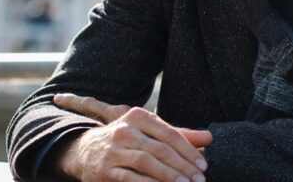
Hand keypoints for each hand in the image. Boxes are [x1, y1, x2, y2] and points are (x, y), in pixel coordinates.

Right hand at [53, 94, 211, 181]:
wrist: (83, 151)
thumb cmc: (126, 141)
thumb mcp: (149, 132)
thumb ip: (179, 135)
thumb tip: (209, 138)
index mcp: (138, 117)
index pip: (170, 134)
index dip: (189, 151)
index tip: (204, 165)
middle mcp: (124, 130)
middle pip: (161, 149)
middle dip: (183, 166)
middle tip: (199, 179)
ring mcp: (113, 150)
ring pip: (147, 162)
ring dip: (169, 176)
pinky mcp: (105, 170)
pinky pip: (131, 178)